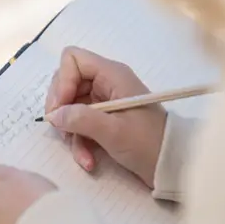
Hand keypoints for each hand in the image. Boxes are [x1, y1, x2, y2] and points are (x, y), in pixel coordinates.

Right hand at [44, 46, 166, 186]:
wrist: (171, 164)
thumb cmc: (147, 143)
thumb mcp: (113, 131)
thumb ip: (80, 119)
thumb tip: (53, 115)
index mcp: (112, 75)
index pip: (73, 59)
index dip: (62, 81)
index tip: (60, 108)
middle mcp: (106, 83)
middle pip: (67, 82)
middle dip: (61, 108)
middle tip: (61, 129)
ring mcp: (104, 102)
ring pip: (71, 107)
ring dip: (70, 132)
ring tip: (81, 154)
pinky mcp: (104, 120)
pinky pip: (80, 125)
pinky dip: (80, 143)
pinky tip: (88, 161)